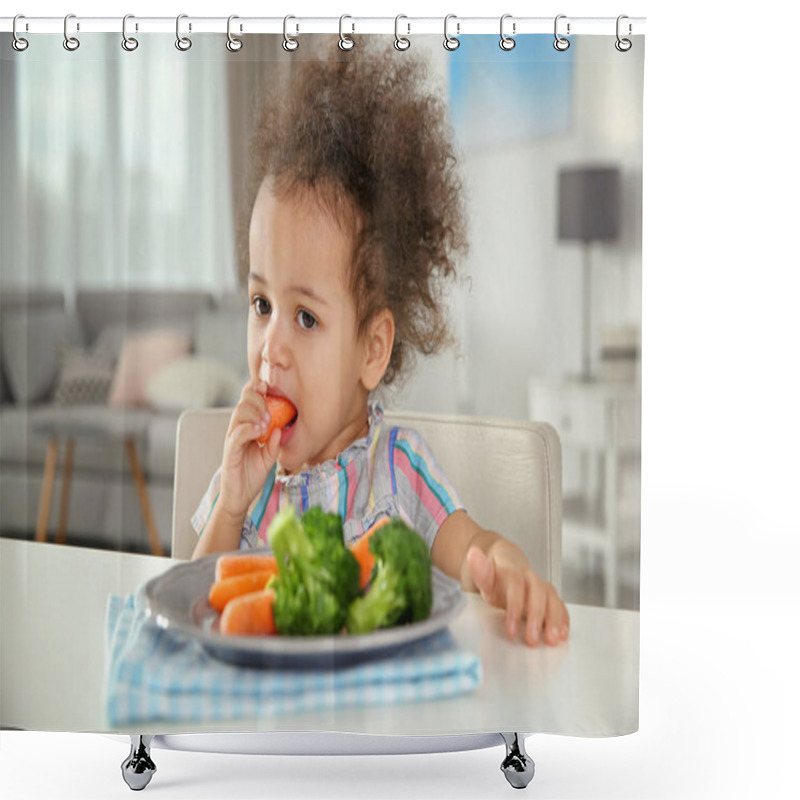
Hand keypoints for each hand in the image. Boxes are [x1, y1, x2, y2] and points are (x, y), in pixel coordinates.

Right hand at [219, 378, 280, 519]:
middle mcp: (237, 430)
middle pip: (243, 403)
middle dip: (258, 400)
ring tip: (266, 422)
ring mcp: (232, 440)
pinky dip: (248, 429)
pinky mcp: (230, 452)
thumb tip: (281, 428)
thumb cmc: (252, 474)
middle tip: (270, 411)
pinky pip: (237, 435)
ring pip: (239, 414)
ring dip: (254, 413)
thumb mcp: (268, 457)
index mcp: (246, 427)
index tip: (266, 385)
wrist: (240, 497)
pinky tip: (258, 431)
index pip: (248, 402)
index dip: (255, 390)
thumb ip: (274, 443)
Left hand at [467, 544, 569, 646]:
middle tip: (532, 639)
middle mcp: (529, 576)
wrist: (506, 565)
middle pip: (538, 592)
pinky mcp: (549, 595)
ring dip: (554, 619)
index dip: (515, 607)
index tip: (510, 630)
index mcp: (512, 570)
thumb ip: (480, 570)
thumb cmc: (496, 576)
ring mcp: (541, 585)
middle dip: (536, 617)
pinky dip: (563, 618)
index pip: (516, 585)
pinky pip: (560, 604)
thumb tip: (473, 554)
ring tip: (551, 639)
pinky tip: (562, 633)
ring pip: (552, 598)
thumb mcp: (484, 576)